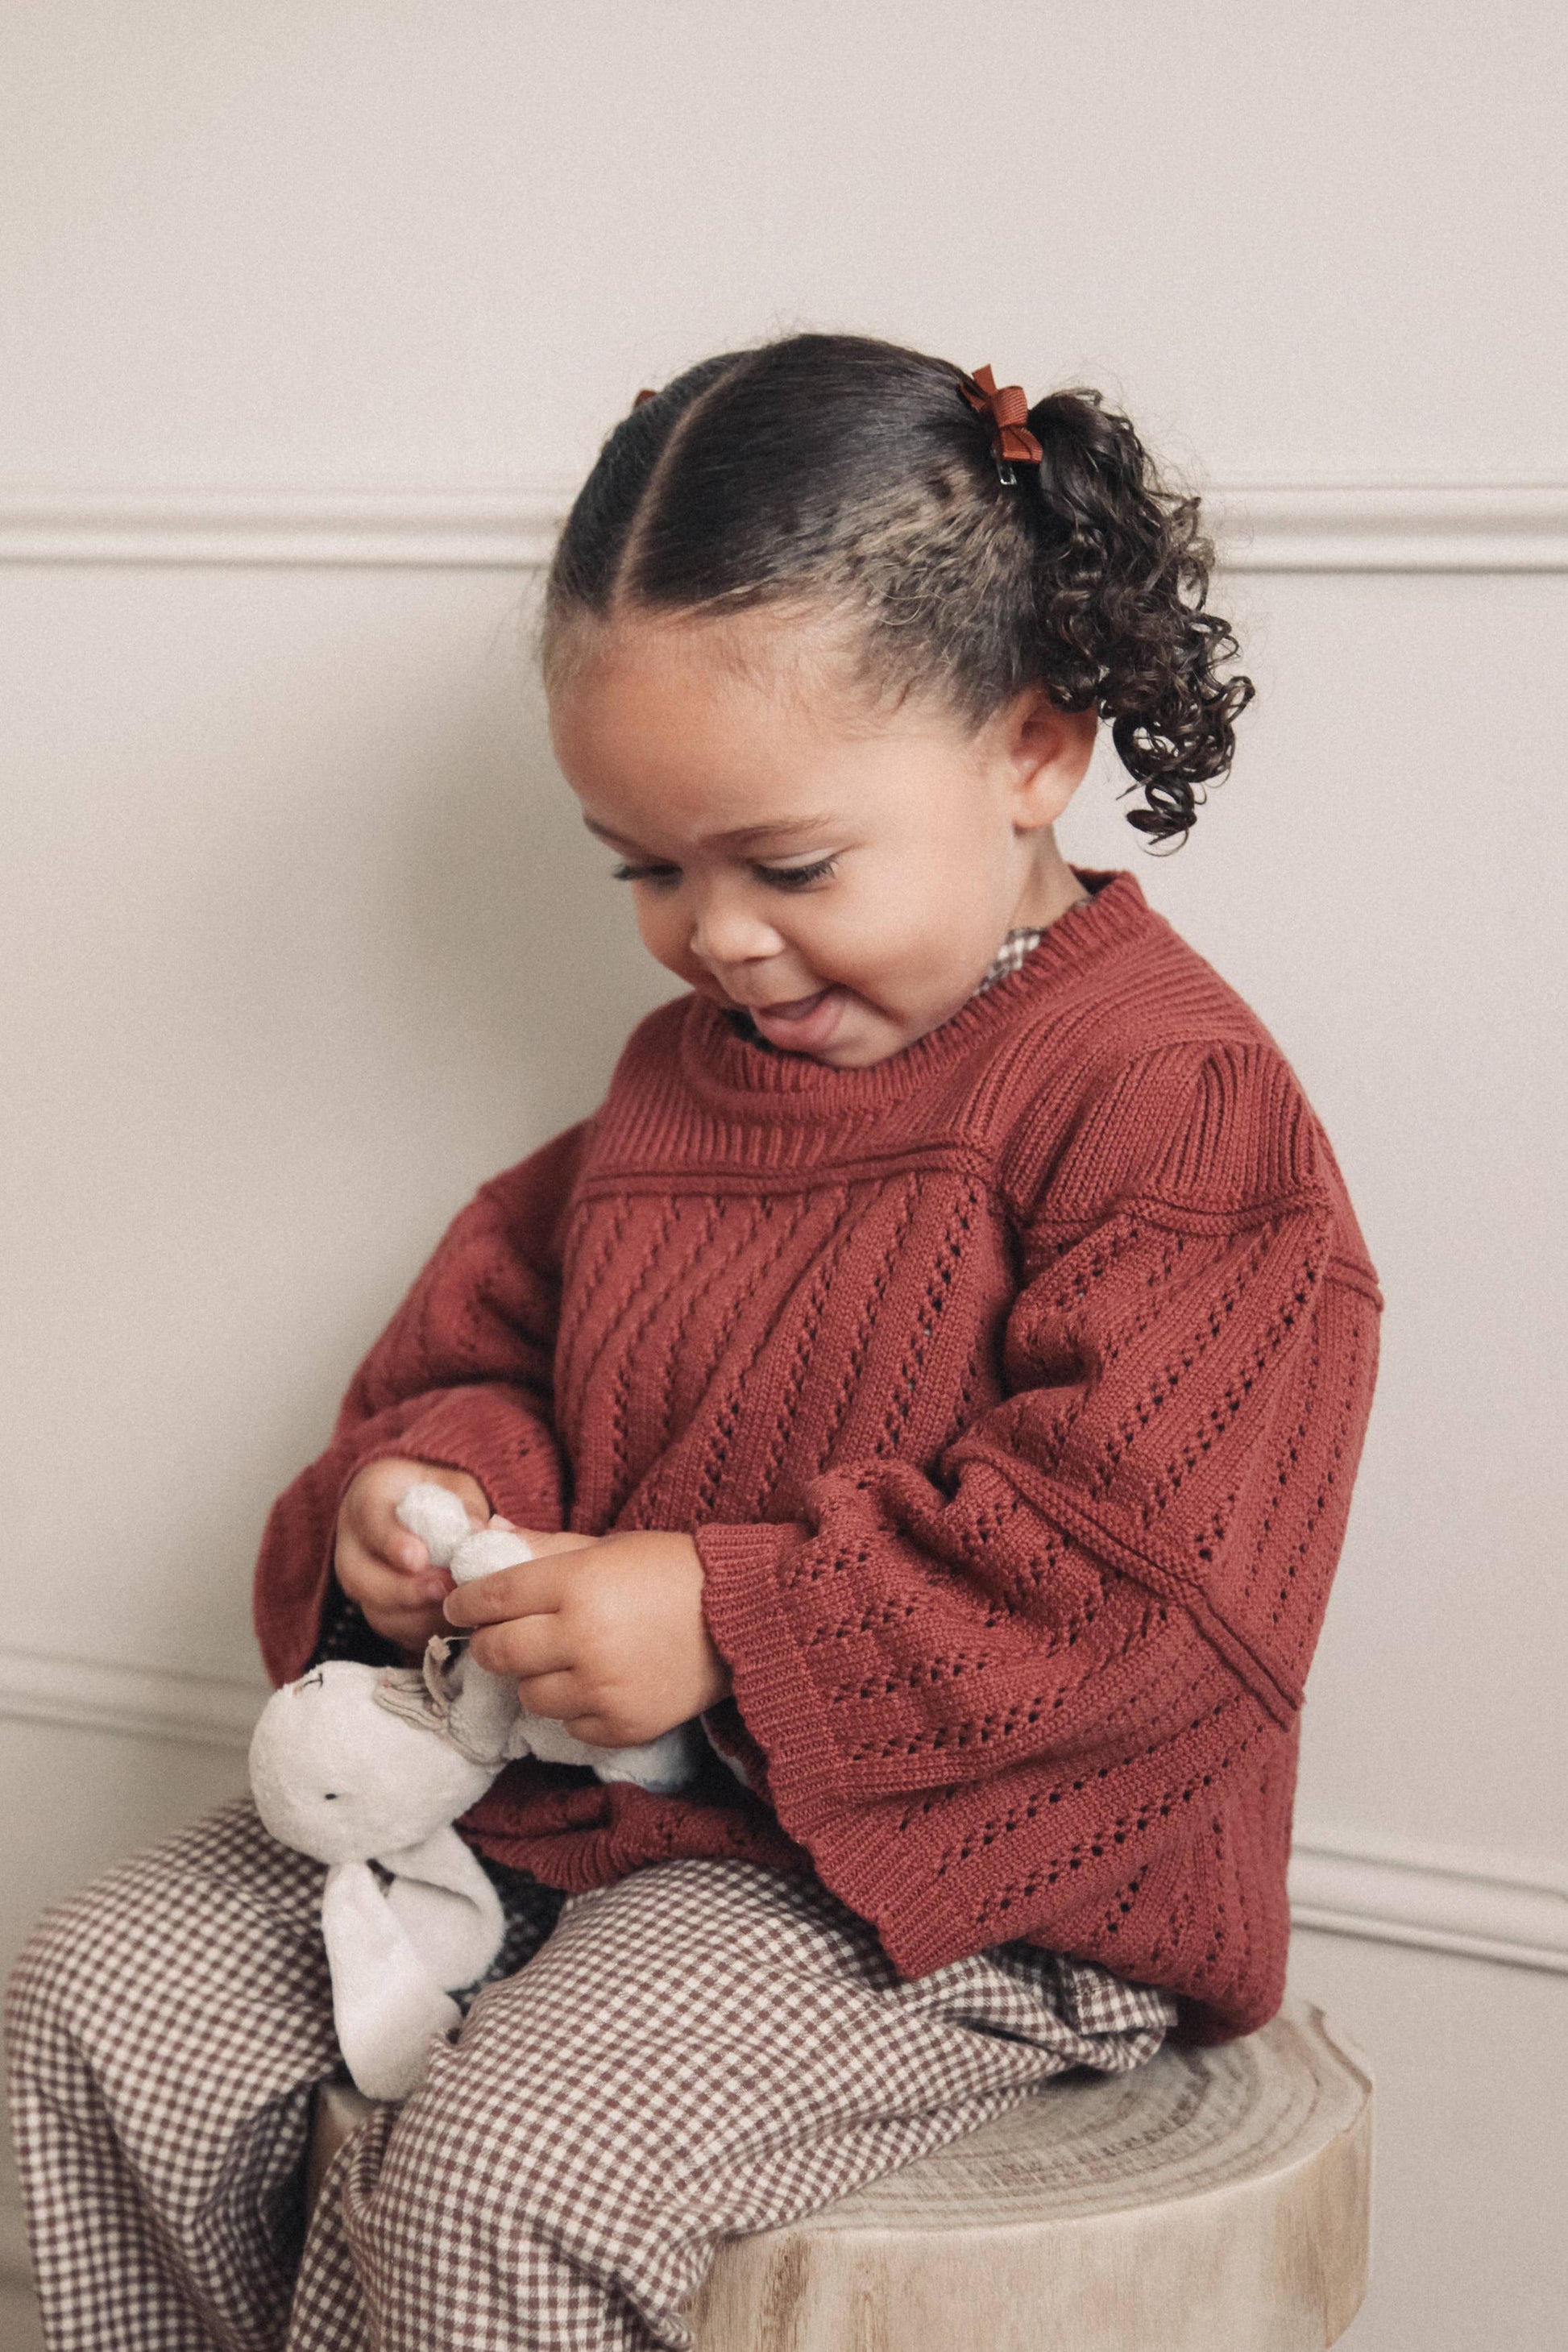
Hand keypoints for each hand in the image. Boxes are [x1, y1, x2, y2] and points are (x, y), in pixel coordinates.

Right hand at [336, 1457, 490, 1655]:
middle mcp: (353, 1546)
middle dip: (404, 1591)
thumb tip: (482, 1530)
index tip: (418, 1558)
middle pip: (360, 1578)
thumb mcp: (452, 1485)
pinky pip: (395, 1632)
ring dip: (418, 1617)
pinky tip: (454, 1624)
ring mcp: (362, 1584)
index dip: (391, 1542)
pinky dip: (424, 1633)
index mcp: (366, 1501)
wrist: (414, 1512)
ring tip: (457, 1608)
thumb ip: (464, 1505)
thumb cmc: (436, 1496)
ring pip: (376, 1612)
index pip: (369, 1521)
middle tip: (444, 1589)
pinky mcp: (378, 1611)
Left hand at [442, 1527, 731, 1747]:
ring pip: (528, 1695)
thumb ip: (545, 1545)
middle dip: (489, 1643)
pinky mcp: (622, 1726)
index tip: (459, 1606)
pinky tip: (598, 1682)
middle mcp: (583, 1639)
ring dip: (535, 1678)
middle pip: (497, 1653)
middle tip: (500, 1636)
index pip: (492, 1598)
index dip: (465, 1603)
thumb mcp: (608, 1546)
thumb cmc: (674, 1571)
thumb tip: (489, 1536)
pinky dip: (574, 1707)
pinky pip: (569, 1726)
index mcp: (577, 1584)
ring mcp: (602, 1689)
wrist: (745, 1616)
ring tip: (563, 1659)